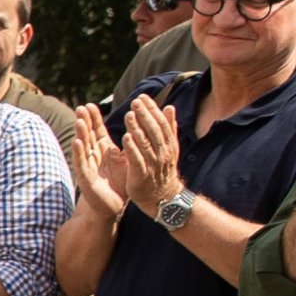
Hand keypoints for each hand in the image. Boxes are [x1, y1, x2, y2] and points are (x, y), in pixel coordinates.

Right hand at [73, 103, 128, 222]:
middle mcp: (93, 157)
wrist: (114, 206)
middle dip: (84, 121)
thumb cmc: (120, 183)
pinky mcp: (85, 179)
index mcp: (103, 151)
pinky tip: (77, 142)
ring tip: (79, 120)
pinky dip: (79, 152)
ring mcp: (87, 167)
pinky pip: (81, 163)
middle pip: (87, 135)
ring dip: (80, 134)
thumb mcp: (126, 159)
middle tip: (81, 107)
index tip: (90, 105)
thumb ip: (129, 144)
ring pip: (83, 147)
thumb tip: (135, 127)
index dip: (93, 118)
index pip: (96, 131)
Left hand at [122, 93, 183, 214]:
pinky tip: (125, 137)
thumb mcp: (168, 148)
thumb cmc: (162, 171)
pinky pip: (138, 160)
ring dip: (138, 128)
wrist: (163, 198)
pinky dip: (132, 148)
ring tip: (129, 114)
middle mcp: (162, 152)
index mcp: (168, 144)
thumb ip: (168, 129)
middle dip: (145, 115)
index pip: (160, 123)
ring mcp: (153, 164)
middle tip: (135, 101)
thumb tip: (169, 107)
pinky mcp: (142, 175)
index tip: (142, 97)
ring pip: (146, 143)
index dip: (152, 109)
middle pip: (154, 130)